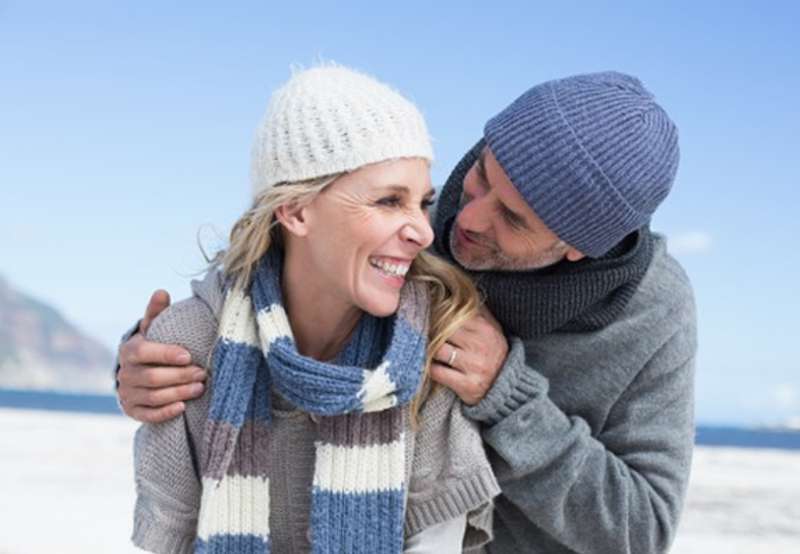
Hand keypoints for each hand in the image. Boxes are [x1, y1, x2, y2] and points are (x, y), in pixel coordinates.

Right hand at [117, 290, 206, 422]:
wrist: (139, 372)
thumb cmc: (153, 346)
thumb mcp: (153, 328)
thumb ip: (157, 312)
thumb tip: (162, 291)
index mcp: (129, 350)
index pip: (144, 352)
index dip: (165, 354)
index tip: (188, 356)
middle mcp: (124, 373)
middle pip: (152, 377)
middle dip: (179, 376)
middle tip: (203, 373)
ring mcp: (127, 393)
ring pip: (152, 396)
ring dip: (178, 393)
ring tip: (200, 388)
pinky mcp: (132, 410)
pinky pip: (148, 415)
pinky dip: (165, 412)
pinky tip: (182, 407)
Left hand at [430, 305, 508, 404]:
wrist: (507, 386)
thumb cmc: (493, 352)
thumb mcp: (492, 328)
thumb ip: (476, 311)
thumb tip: (455, 293)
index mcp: (484, 328)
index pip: (452, 314)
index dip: (437, 315)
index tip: (429, 317)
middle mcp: (479, 346)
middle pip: (442, 331)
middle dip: (430, 332)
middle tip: (425, 334)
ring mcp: (474, 366)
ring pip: (437, 350)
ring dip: (429, 350)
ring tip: (428, 349)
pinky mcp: (467, 385)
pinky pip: (437, 372)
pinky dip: (430, 368)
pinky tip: (433, 366)